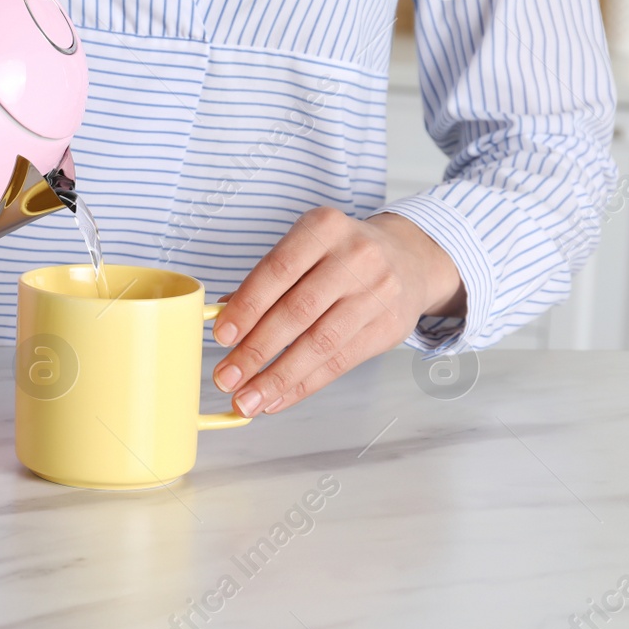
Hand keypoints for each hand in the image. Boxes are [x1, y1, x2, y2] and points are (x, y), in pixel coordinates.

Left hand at [210, 209, 466, 416]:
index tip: (221, 337)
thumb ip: (266, 280)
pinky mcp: (390, 328)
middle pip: (297, 312)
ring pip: (319, 344)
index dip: (247, 307)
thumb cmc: (338, 255)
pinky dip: (303, 385)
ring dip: (277, 378)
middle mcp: (355, 257)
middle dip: (256, 350)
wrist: (407, 258)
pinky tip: (276, 398)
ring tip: (246, 399)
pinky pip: (340, 363)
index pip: (278, 270)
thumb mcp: (304, 248)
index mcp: (323, 228)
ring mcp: (377, 293)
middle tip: (226, 378)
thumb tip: (221, 319)